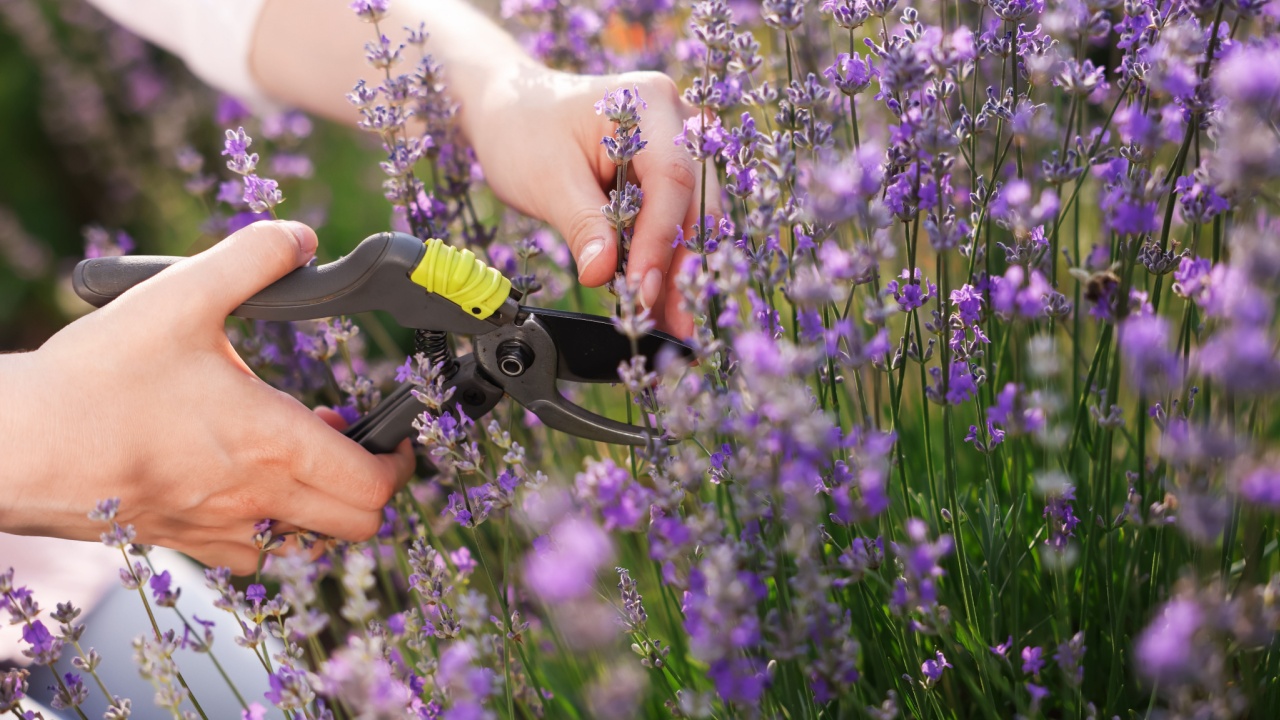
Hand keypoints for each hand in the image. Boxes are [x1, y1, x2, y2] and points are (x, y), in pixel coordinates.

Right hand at [0, 221, 413, 573]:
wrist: (15, 446)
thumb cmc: (94, 381)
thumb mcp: (180, 297)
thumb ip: (251, 259)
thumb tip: (300, 237)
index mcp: (274, 443)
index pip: (376, 483)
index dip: (401, 462)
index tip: (398, 436)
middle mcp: (257, 497)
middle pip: (357, 524)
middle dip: (373, 485)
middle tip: (354, 441)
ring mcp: (219, 528)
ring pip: (305, 541)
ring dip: (321, 504)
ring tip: (297, 456)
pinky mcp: (180, 541)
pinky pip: (251, 553)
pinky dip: (269, 526)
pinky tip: (245, 483)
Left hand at [465, 68, 722, 338]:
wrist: (509, 110)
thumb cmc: (523, 130)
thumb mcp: (548, 180)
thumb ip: (583, 226)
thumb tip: (604, 274)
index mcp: (648, 104)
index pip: (671, 179)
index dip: (661, 240)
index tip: (642, 290)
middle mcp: (675, 119)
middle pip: (696, 200)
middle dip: (684, 265)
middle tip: (675, 322)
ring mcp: (677, 145)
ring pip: (693, 216)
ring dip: (680, 271)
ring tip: (668, 322)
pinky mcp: (665, 173)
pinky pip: (675, 219)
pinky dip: (665, 260)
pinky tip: (659, 301)